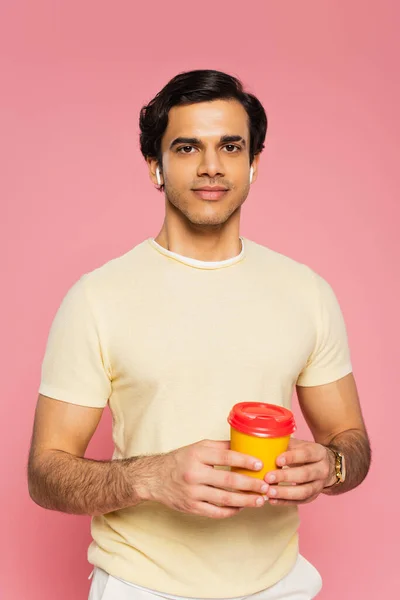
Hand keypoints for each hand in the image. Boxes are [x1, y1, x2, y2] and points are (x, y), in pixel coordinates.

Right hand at [140, 439, 268, 518]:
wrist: (154, 478)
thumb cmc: (180, 460)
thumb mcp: (198, 447)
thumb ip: (220, 447)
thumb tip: (245, 445)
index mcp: (197, 454)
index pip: (225, 457)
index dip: (244, 461)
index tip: (260, 464)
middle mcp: (194, 473)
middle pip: (228, 481)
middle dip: (250, 485)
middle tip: (266, 487)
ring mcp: (192, 492)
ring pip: (224, 499)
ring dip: (245, 501)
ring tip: (260, 500)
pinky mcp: (191, 507)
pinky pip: (215, 512)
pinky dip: (231, 511)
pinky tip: (241, 507)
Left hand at [263, 438, 335, 505]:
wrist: (326, 466)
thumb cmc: (306, 453)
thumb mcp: (300, 445)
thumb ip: (286, 444)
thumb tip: (266, 443)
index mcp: (319, 453)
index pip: (306, 454)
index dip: (292, 457)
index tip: (277, 460)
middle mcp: (322, 470)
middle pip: (304, 474)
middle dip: (285, 477)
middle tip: (268, 478)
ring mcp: (319, 485)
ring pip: (303, 491)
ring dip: (285, 493)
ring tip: (268, 492)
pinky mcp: (313, 497)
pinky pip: (299, 501)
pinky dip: (285, 502)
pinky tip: (272, 500)